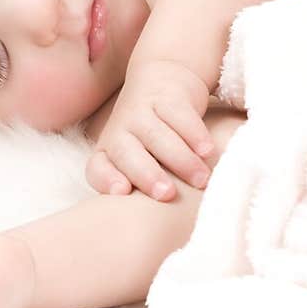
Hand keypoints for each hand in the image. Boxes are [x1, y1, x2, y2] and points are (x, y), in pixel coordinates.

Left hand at [86, 59, 213, 201]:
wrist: (163, 78)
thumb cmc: (152, 135)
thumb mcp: (141, 158)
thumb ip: (143, 186)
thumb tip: (158, 229)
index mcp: (109, 151)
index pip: (98, 168)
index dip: (107, 179)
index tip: (122, 192)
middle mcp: (121, 130)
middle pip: (128, 153)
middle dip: (147, 175)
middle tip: (168, 194)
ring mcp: (142, 110)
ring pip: (158, 136)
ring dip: (181, 160)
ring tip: (202, 180)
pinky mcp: (167, 95)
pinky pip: (180, 116)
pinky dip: (194, 134)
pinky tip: (208, 150)